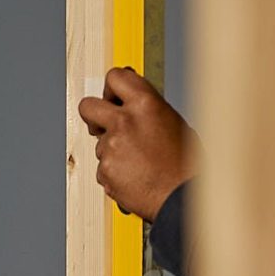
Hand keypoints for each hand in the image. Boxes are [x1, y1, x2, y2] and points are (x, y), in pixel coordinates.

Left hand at [77, 66, 199, 222]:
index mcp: (146, 104)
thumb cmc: (187, 165)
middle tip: (103, 125)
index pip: (115, 77)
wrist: (184, 198)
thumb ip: (149, 111)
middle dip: (93, 115)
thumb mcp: (175, 124)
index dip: (111, 87)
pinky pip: (104, 168)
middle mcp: (124, 122)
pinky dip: (116, 173)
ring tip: (139, 164)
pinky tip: (136, 178)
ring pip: (100, 144)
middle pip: (87, 106)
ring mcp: (112, 148)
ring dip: (113, 151)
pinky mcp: (105, 171)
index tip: (113, 96)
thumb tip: (134, 105)